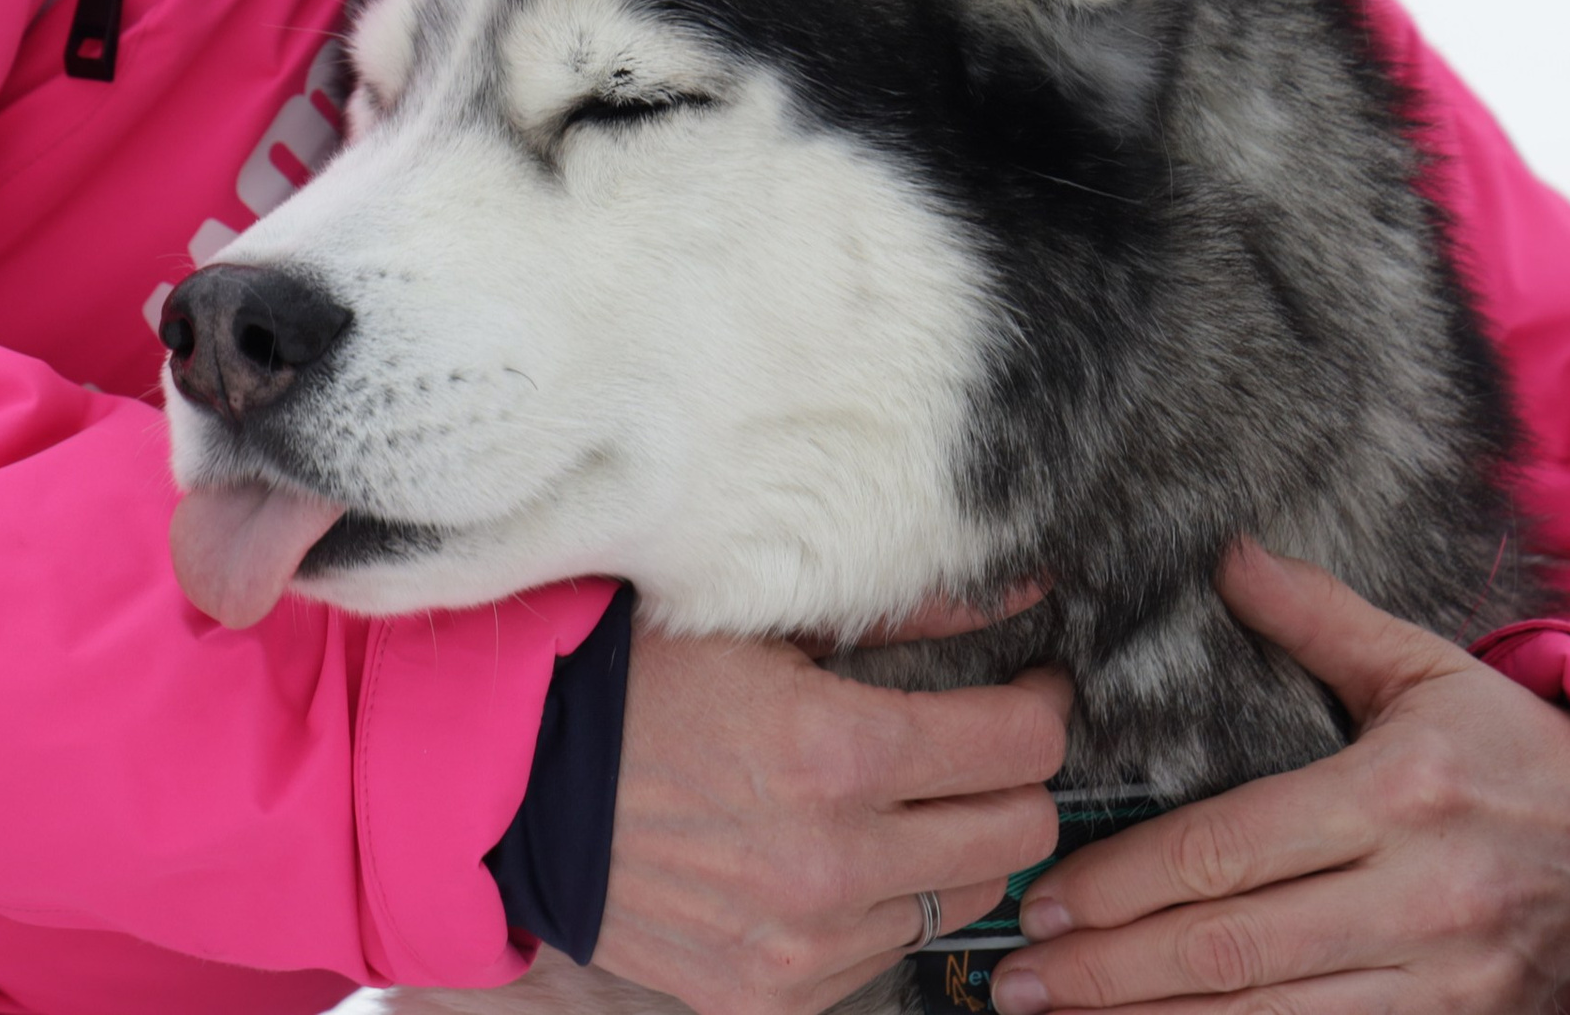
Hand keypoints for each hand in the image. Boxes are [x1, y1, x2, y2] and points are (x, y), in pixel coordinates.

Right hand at [593, 631, 1072, 1014]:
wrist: (528, 787)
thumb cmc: (648, 681)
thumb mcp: (770, 621)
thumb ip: (906, 614)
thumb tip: (1017, 594)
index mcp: (839, 752)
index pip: (1021, 745)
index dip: (1041, 707)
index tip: (1028, 688)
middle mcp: (835, 862)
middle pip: (1019, 835)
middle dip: (1018, 780)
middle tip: (985, 745)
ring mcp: (804, 944)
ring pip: (961, 899)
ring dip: (951, 847)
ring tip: (901, 801)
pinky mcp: (771, 996)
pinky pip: (884, 953)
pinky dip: (881, 904)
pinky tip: (837, 855)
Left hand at [987, 542, 1569, 1014]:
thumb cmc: (1513, 746)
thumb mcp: (1423, 665)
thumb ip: (1317, 617)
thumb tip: (1226, 555)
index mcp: (1395, 795)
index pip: (1229, 849)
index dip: (1127, 881)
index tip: (1047, 895)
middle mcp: (1414, 897)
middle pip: (1233, 945)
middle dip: (1113, 967)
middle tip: (1018, 976)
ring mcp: (1439, 981)